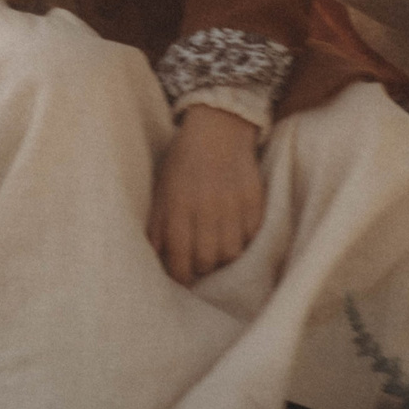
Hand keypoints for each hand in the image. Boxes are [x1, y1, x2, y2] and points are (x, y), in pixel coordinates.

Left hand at [148, 105, 265, 286]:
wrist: (218, 130)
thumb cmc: (182, 163)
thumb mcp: (161, 190)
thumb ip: (157, 226)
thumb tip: (154, 259)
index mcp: (179, 207)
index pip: (180, 258)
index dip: (180, 275)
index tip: (181, 279)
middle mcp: (207, 210)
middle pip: (208, 261)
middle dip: (200, 268)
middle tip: (198, 263)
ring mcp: (234, 206)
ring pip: (231, 254)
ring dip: (223, 258)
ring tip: (216, 250)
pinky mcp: (255, 202)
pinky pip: (252, 238)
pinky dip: (243, 242)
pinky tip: (234, 234)